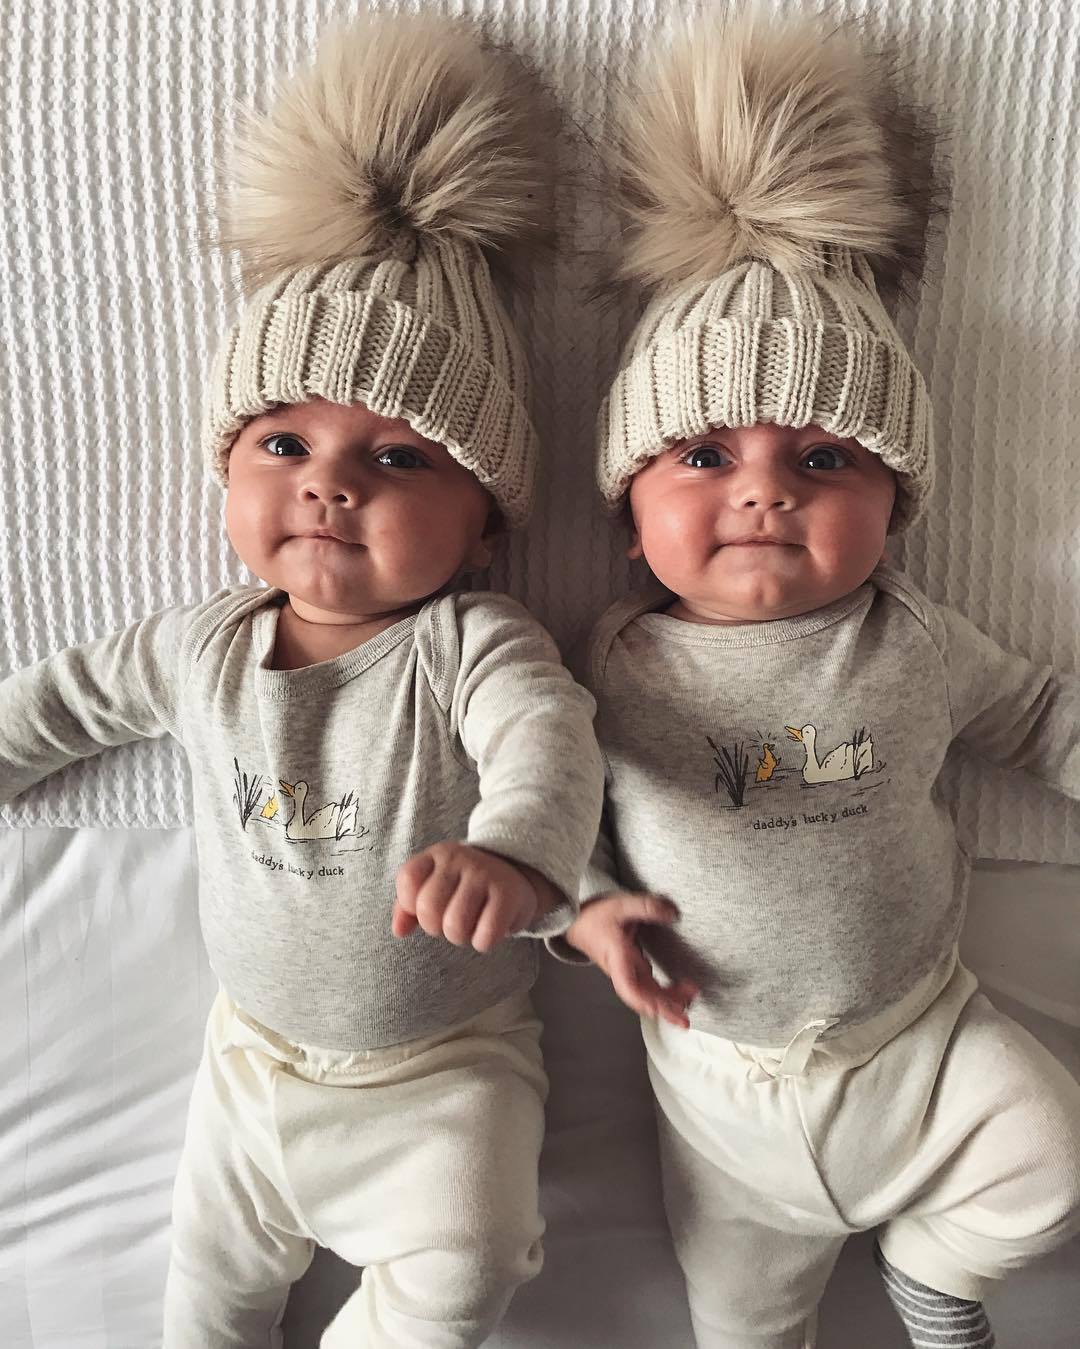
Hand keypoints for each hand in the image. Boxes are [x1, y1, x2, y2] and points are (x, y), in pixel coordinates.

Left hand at [392, 842, 539, 952]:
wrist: (516, 874)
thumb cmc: (466, 887)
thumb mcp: (434, 885)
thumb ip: (407, 906)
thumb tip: (399, 931)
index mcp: (437, 854)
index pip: (408, 881)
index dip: (412, 905)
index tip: (432, 906)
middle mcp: (460, 859)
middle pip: (428, 909)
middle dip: (436, 927)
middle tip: (453, 920)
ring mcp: (485, 874)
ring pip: (455, 926)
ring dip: (461, 937)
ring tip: (471, 925)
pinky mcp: (508, 895)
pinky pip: (484, 936)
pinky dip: (484, 942)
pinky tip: (490, 929)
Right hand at [564, 893, 697, 1028]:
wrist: (576, 922)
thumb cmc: (593, 918)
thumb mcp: (620, 905)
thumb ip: (647, 907)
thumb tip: (672, 914)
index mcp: (617, 958)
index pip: (628, 986)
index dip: (642, 1000)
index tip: (656, 1009)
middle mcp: (622, 970)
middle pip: (643, 997)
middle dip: (663, 1009)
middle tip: (684, 1018)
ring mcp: (626, 972)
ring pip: (647, 994)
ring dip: (667, 1003)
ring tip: (689, 1004)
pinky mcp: (631, 970)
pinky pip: (648, 987)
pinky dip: (664, 994)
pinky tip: (679, 993)